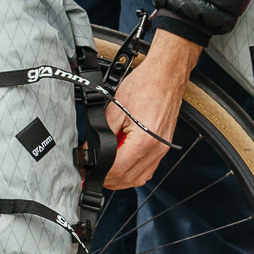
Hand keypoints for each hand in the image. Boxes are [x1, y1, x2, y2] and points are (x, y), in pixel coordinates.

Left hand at [103, 30, 199, 189]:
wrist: (166, 75)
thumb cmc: (145, 85)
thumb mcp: (115, 108)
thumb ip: (102, 133)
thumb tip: (90, 150)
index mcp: (144, 141)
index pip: (117, 169)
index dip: (98, 173)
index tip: (86, 171)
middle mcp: (157, 149)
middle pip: (129, 179)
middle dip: (108, 179)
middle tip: (91, 172)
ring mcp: (163, 149)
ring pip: (140, 178)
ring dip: (121, 179)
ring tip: (105, 169)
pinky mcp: (164, 145)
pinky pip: (148, 168)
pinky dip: (134, 171)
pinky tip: (123, 162)